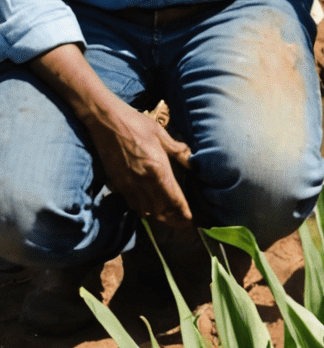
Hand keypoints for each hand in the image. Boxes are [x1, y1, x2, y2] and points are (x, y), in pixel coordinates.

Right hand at [86, 101, 193, 227]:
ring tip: (169, 218)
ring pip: (145, 209)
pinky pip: (132, 203)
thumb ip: (178, 151)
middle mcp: (143, 181)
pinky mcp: (117, 183)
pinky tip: (149, 207)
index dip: (183, 213)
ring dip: (158, 216)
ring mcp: (128, 184)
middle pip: (160, 210)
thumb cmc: (137, 125)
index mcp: (158, 169)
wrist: (107, 122)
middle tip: (184, 225)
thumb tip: (192, 162)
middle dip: (173, 219)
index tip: (191, 221)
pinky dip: (142, 208)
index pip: (173, 199)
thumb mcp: (163, 135)